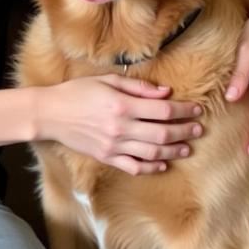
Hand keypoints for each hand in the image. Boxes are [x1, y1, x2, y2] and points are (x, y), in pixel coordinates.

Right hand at [39, 75, 202, 175]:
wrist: (50, 113)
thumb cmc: (77, 92)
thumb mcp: (106, 80)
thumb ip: (137, 87)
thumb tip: (165, 92)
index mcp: (121, 105)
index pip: (162, 109)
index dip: (183, 110)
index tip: (196, 109)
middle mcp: (120, 128)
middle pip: (162, 133)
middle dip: (184, 131)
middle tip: (198, 129)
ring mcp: (114, 146)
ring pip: (152, 153)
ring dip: (173, 151)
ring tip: (187, 148)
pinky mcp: (106, 158)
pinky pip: (134, 167)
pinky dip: (151, 167)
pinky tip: (162, 164)